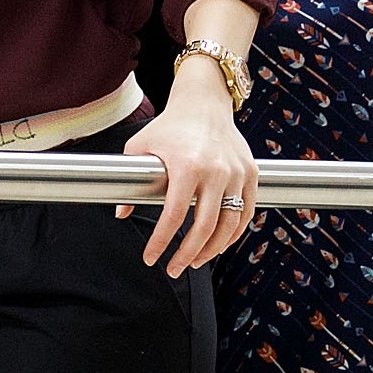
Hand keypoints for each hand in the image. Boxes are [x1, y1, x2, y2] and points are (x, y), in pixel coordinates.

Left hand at [119, 101, 258, 276]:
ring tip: (194, 262)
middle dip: (187, 255)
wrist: (204, 103)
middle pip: (205, 228)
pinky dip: (233, 235)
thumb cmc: (169, 126)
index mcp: (187, 165)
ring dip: (211, 250)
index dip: (161, 242)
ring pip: (229, 226)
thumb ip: (130, 179)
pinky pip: (246, 213)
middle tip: (173, 269)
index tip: (150, 258)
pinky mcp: (251, 174)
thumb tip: (120, 214)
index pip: (174, 216)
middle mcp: (216, 171)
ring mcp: (237, 173)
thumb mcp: (140, 147)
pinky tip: (218, 245)